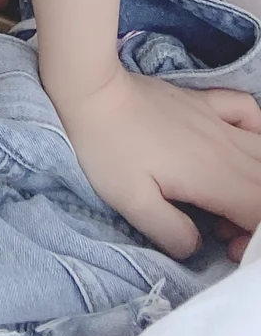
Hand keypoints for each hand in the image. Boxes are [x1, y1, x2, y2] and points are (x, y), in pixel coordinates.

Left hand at [51, 66, 260, 259]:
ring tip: (228, 198)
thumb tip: (197, 244)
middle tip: (223, 229)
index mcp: (213, 176)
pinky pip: (247, 111)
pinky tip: (239, 145)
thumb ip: (172, 233)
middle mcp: (225, 147)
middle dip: (254, 216)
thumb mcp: (133, 204)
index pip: (260, 212)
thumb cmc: (108, 148)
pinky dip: (255, 131)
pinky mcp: (203, 101)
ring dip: (256, 183)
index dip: (252, 238)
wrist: (92, 90)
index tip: (225, 245)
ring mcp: (217, 120)